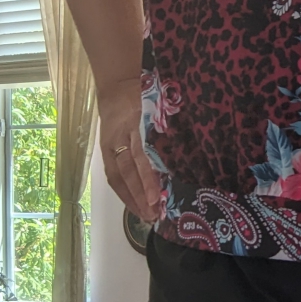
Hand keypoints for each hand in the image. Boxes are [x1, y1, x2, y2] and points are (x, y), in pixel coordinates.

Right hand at [98, 78, 160, 222]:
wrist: (117, 85)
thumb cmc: (148, 94)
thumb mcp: (162, 104)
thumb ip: (173, 127)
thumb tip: (195, 154)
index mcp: (138, 120)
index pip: (142, 154)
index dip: (148, 178)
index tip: (156, 198)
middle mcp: (123, 133)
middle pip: (130, 168)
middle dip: (141, 193)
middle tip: (155, 214)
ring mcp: (111, 142)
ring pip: (120, 174)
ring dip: (132, 198)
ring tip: (146, 216)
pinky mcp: (105, 149)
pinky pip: (112, 175)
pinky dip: (123, 193)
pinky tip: (134, 207)